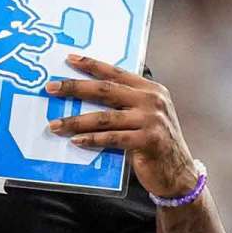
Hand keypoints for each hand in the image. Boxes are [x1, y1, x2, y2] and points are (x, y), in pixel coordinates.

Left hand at [44, 54, 197, 197]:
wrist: (179, 173)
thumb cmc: (155, 143)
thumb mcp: (146, 116)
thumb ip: (126, 103)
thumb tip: (86, 95)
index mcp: (150, 89)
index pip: (116, 73)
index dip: (91, 65)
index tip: (69, 59)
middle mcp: (152, 100)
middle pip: (105, 90)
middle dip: (75, 88)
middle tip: (51, 88)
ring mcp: (151, 120)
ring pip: (104, 117)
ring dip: (76, 121)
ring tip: (55, 124)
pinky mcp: (148, 141)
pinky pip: (112, 138)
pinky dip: (92, 140)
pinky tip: (76, 140)